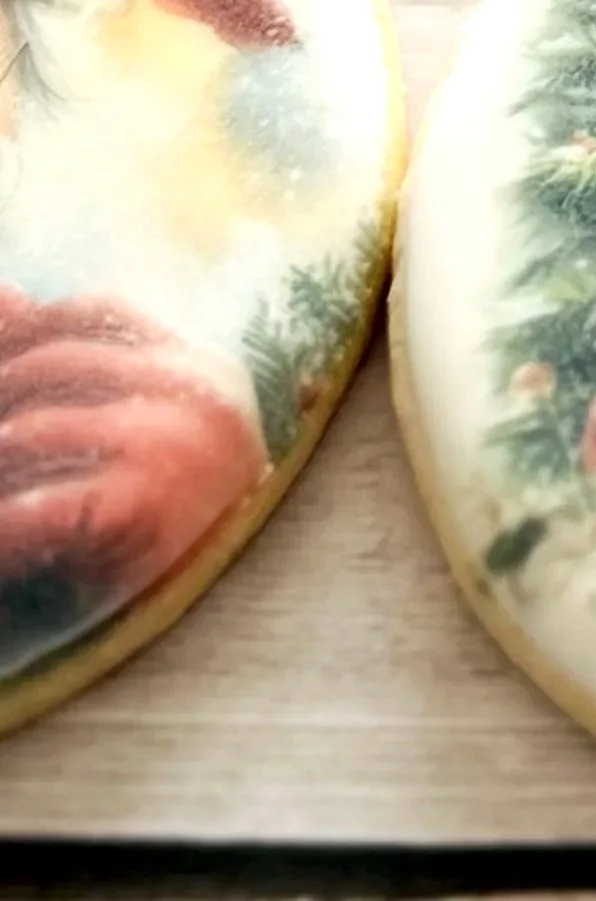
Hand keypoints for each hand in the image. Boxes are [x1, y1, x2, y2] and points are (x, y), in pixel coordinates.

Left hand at [0, 289, 267, 667]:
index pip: (99, 313)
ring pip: (36, 427)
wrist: (249, 623)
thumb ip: (74, 359)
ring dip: (1, 450)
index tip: (4, 362)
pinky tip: (4, 530)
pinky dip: (10, 522)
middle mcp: (197, 391)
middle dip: (6, 388)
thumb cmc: (178, 519)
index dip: (33, 329)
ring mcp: (174, 444)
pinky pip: (43, 504)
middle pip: (60, 361)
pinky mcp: (144, 504)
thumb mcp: (138, 426)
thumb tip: (6, 292)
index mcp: (202, 365)